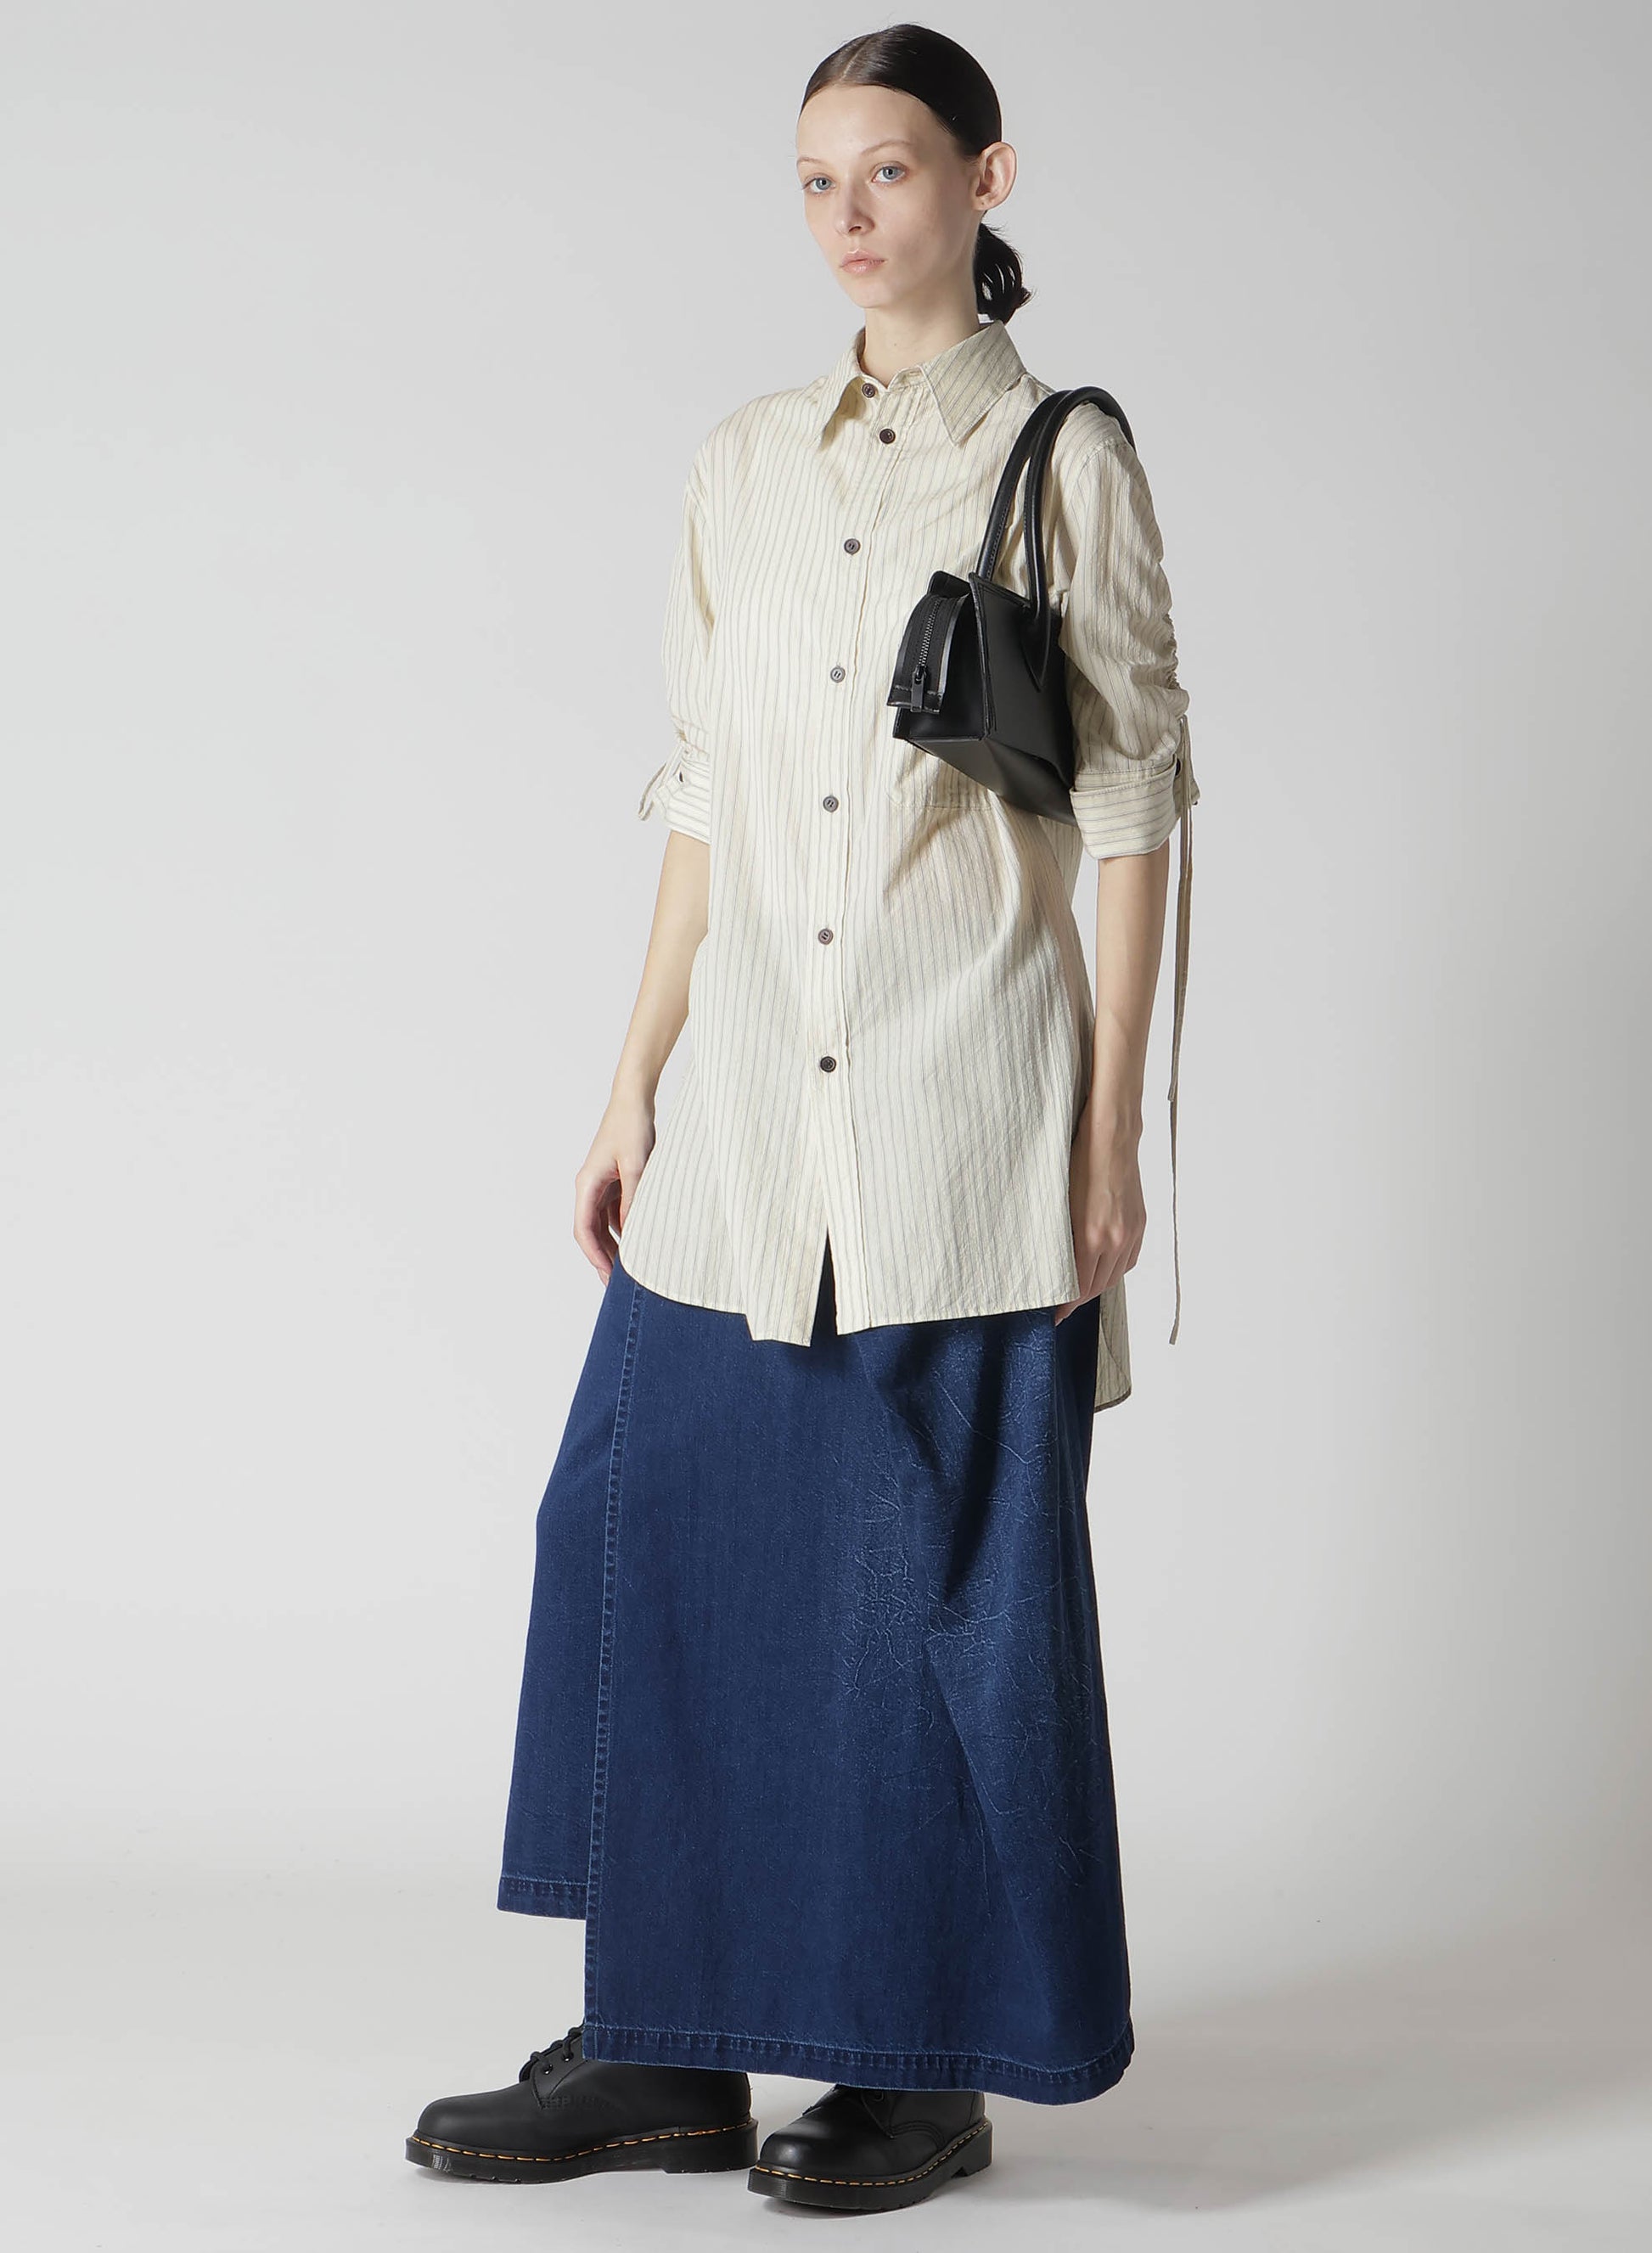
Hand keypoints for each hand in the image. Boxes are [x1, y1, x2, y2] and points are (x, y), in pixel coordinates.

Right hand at [573, 1087, 656, 1281]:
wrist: (634, 1101)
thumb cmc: (632, 1128)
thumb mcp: (637, 1166)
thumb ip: (634, 1200)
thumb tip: (634, 1232)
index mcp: (587, 1185)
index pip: (583, 1229)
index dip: (594, 1255)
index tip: (607, 1275)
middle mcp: (589, 1188)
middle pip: (591, 1232)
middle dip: (603, 1258)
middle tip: (618, 1285)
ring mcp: (601, 1185)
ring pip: (603, 1225)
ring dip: (614, 1246)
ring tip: (628, 1270)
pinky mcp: (614, 1182)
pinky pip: (615, 1213)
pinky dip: (624, 1230)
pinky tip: (638, 1244)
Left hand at [1055, 1101, 1146, 1322]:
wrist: (1111, 1137)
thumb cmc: (1080, 1161)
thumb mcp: (1060, 1202)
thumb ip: (1060, 1237)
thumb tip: (1053, 1262)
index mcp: (1092, 1237)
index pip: (1079, 1287)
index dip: (1066, 1305)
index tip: (1055, 1315)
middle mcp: (1115, 1240)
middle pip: (1098, 1286)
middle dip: (1080, 1299)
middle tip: (1062, 1305)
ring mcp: (1130, 1232)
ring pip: (1115, 1275)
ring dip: (1098, 1286)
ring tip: (1080, 1289)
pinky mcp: (1139, 1223)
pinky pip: (1129, 1259)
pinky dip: (1116, 1269)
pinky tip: (1104, 1268)